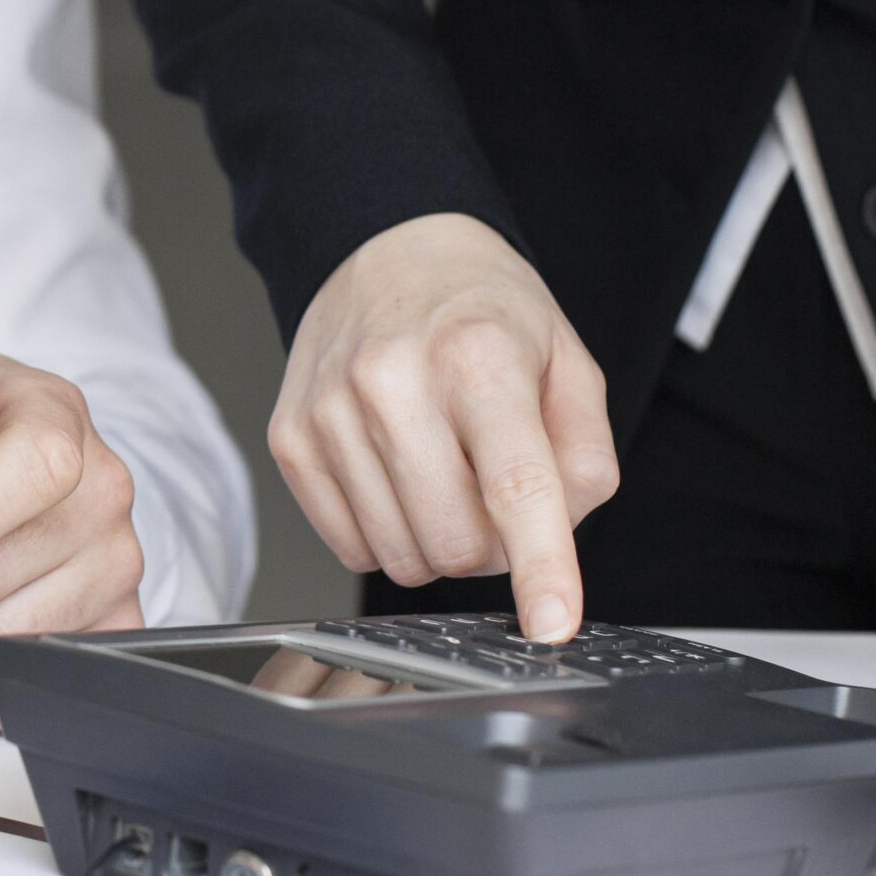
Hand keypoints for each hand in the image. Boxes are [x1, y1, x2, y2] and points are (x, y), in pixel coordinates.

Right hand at [267, 213, 618, 642]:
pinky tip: (396, 477)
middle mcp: (393, 378)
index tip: (552, 624)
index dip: (541, 566)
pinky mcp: (290, 437)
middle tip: (492, 490)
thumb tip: (557, 540)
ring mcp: (330, 409)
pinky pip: (349, 546)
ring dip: (437, 542)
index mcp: (478, 353)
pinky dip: (387, 533)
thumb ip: (585, 456)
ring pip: (401, 556)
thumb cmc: (484, 314)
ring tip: (443, 473)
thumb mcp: (568, 363)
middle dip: (490, 546)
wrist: (387, 251)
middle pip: (457, 542)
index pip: (516, 483)